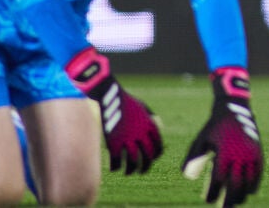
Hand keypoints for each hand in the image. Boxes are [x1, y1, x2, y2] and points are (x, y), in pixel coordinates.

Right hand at [65, 47, 162, 173]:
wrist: (109, 96)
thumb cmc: (125, 100)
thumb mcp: (142, 106)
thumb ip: (150, 116)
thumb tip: (157, 123)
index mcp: (149, 125)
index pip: (158, 145)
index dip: (156, 154)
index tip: (153, 159)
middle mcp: (141, 134)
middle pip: (148, 156)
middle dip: (146, 167)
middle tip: (142, 171)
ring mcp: (127, 139)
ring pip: (134, 162)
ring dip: (132, 170)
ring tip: (128, 172)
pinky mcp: (114, 142)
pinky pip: (117, 161)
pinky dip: (116, 167)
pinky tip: (114, 168)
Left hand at [183, 68, 262, 207]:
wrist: (235, 108)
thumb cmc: (214, 126)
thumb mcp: (200, 139)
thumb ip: (193, 157)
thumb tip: (187, 177)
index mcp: (224, 153)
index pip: (219, 180)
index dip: (213, 193)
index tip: (207, 200)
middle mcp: (240, 155)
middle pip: (236, 186)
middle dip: (229, 200)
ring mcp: (251, 154)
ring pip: (249, 182)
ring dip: (242, 195)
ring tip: (235, 202)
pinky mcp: (259, 152)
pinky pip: (258, 174)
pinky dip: (254, 185)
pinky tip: (249, 192)